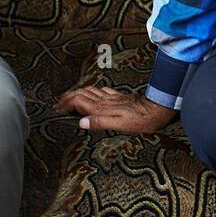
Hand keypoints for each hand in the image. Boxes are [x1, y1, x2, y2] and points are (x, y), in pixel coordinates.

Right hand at [54, 86, 177, 133]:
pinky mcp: (119, 97)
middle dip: (68, 97)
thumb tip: (81, 122)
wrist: (157, 109)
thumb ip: (99, 122)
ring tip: (70, 97)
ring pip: (89, 90)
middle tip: (59, 103)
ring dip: (77, 92)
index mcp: (103, 108)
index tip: (57, 110)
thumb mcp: (120, 126)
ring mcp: (112, 97)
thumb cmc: (141, 120)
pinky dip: (91, 91)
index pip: (78, 102)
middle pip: (81, 93)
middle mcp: (105, 100)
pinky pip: (101, 90)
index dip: (66, 105)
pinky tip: (93, 92)